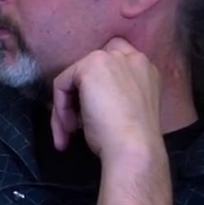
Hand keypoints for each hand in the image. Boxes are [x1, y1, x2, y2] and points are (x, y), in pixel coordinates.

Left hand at [50, 38, 164, 162]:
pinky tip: (69, 129)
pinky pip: (62, 84)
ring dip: (66, 108)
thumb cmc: (131, 138)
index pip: (112, 60)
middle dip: (77, 96)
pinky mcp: (90, 67)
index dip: (94, 83)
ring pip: (73, 79)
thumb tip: (87, 101)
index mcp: (143, 69)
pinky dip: (60, 108)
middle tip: (74, 125)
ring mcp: (110, 59)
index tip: (86, 110)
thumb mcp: (125, 109)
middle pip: (88, 69)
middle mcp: (130, 58)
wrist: (134, 146)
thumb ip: (113, 94)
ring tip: (69, 133)